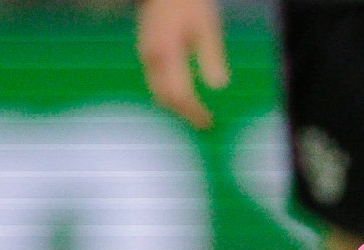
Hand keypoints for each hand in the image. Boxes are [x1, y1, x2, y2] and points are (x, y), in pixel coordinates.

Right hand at [136, 0, 230, 129]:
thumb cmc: (189, 4)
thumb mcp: (207, 27)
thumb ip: (211, 57)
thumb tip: (218, 86)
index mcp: (167, 53)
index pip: (179, 95)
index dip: (194, 112)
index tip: (209, 122)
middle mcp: (151, 59)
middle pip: (165, 98)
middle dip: (185, 115)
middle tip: (204, 124)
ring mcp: (145, 57)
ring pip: (158, 93)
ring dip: (176, 108)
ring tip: (196, 115)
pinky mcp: (146, 55)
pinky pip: (155, 84)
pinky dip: (169, 96)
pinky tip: (183, 98)